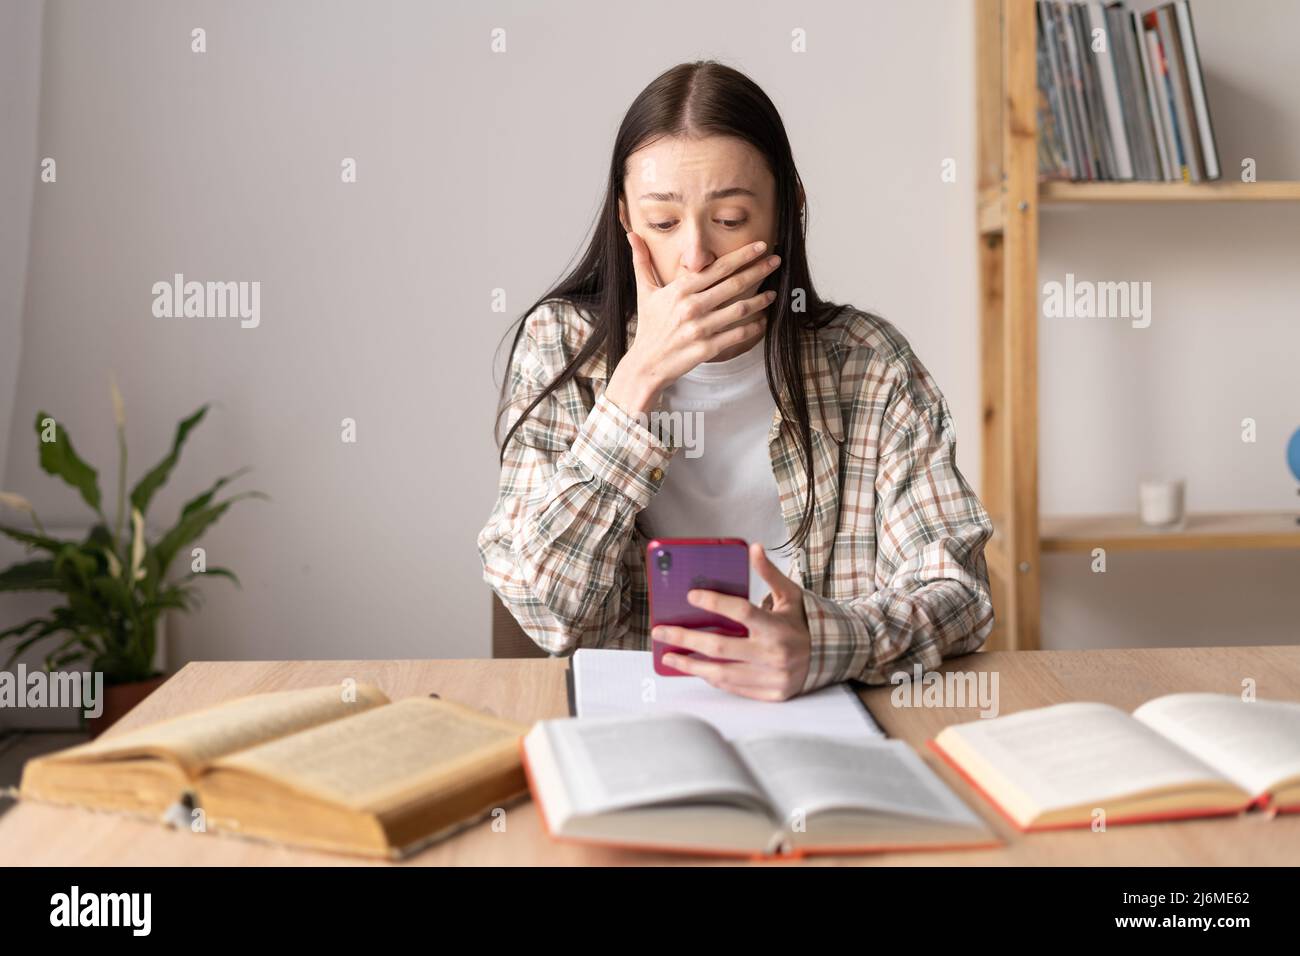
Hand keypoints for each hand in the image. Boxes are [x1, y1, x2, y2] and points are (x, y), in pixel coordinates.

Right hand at [604, 234, 780, 413]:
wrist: (646, 365)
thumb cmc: (649, 327)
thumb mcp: (644, 293)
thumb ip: (641, 262)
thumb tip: (631, 235)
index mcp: (679, 290)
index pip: (717, 267)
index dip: (741, 256)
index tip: (760, 246)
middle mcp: (691, 307)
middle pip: (733, 284)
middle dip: (758, 270)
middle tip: (776, 261)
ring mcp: (700, 328)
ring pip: (739, 309)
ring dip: (760, 300)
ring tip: (772, 293)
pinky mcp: (706, 348)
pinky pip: (736, 335)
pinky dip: (753, 327)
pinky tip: (762, 321)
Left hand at [655, 543, 810, 700]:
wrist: (827, 659)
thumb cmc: (799, 625)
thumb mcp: (790, 596)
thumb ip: (769, 574)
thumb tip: (754, 549)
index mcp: (778, 627)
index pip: (741, 612)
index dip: (715, 602)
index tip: (690, 595)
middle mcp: (774, 654)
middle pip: (720, 646)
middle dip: (685, 638)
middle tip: (660, 631)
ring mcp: (771, 678)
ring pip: (720, 672)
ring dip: (689, 664)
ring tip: (668, 654)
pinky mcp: (768, 695)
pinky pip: (731, 686)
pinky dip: (709, 676)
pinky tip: (693, 667)